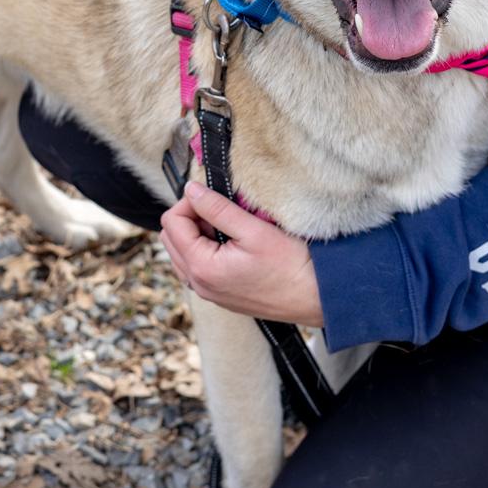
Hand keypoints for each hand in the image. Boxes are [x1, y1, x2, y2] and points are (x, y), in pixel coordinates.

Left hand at [160, 181, 323, 327]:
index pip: (172, 223)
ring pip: (181, 253)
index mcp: (202, 268)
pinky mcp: (220, 294)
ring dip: (195, 233)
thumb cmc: (291, 266)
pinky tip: (230, 243)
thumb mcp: (253, 230)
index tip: (213, 196)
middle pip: (170, 238)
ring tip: (227, 225)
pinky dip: (204, 249)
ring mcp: (209, 292)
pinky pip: (196, 267)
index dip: (189, 202)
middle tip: (220, 209)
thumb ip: (217, 208)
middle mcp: (199, 284)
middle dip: (189, 217)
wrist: (317, 297)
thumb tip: (191, 190)